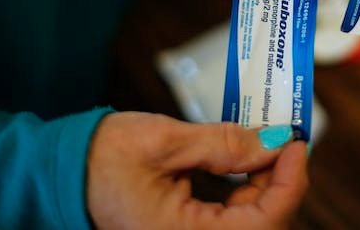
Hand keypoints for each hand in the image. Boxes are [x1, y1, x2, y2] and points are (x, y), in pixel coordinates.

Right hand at [87, 112, 307, 228]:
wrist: (63, 172)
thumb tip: (275, 141)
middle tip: (282, 138)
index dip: (289, 183)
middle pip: (262, 224)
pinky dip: (244, 189)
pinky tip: (245, 160)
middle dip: (279, 180)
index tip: (297, 144)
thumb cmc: (100, 159)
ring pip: (249, 221)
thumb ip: (224, 144)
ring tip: (263, 143)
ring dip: (264, 183)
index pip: (263, 224)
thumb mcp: (165, 141)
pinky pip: (230, 218)